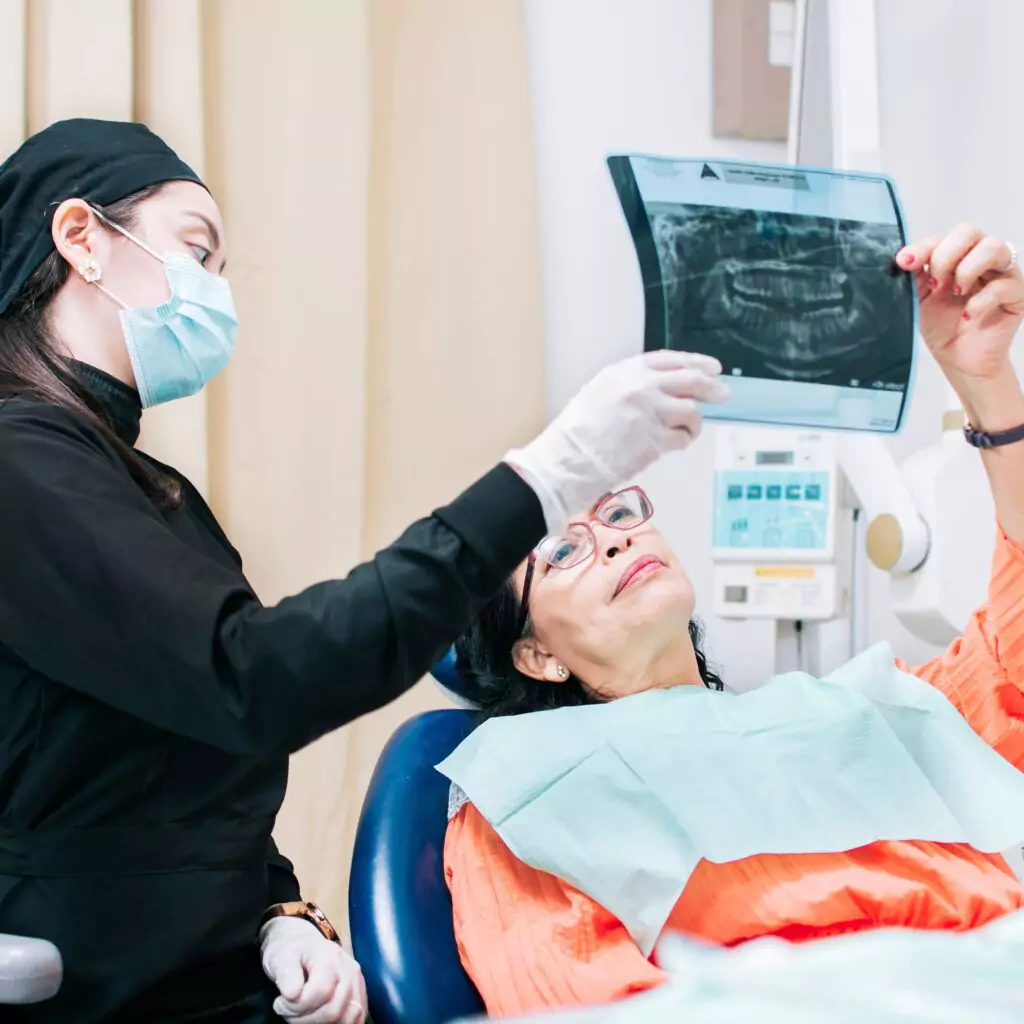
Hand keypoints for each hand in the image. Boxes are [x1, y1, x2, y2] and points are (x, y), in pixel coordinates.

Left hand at [260, 917, 366, 1023]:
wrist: (303, 945)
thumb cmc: (291, 951)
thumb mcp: (281, 956)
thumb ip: (286, 973)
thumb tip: (293, 994)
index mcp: (330, 957)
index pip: (320, 993)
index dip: (296, 1007)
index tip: (280, 1003)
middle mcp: (349, 970)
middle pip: (334, 1010)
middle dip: (305, 1019)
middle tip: (289, 1011)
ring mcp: (357, 982)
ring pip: (348, 1018)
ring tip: (303, 1015)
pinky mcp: (359, 994)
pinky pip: (357, 1017)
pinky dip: (339, 1023)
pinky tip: (320, 1019)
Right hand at [505, 350, 728, 531]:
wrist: (567, 460)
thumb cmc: (578, 433)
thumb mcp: (600, 393)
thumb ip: (631, 385)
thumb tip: (667, 387)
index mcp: (624, 372)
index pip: (669, 360)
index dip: (695, 362)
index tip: (712, 368)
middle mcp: (639, 387)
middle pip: (689, 379)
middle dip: (711, 386)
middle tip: (723, 394)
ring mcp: (649, 413)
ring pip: (691, 410)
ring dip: (693, 422)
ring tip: (686, 432)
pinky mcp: (655, 440)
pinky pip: (682, 436)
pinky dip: (683, 440)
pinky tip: (675, 444)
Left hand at [897, 225, 1023, 385]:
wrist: (958, 359)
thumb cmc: (943, 328)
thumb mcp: (920, 300)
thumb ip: (915, 277)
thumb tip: (904, 259)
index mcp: (957, 257)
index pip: (944, 237)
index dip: (924, 247)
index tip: (905, 262)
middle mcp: (982, 260)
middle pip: (969, 232)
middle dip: (945, 255)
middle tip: (935, 282)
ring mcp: (1003, 275)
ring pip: (994, 248)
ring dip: (967, 269)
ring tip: (956, 292)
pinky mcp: (1017, 295)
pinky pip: (1004, 285)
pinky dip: (980, 300)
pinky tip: (968, 315)